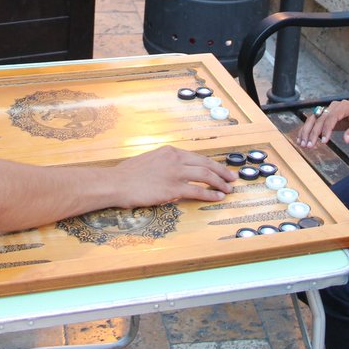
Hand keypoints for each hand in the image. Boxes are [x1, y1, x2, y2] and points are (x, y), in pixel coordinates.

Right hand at [111, 146, 234, 206]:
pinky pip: (197, 191)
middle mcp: (175, 159)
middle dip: (222, 171)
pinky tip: (218, 197)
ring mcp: (175, 173)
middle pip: (206, 164)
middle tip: (232, 178)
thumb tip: (175, 174)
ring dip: (220, 183)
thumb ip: (165, 165)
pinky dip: (210, 194)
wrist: (116, 183)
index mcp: (169, 151)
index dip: (212, 164)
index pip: (197, 157)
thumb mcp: (149, 161)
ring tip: (228, 189)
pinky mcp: (172, 189)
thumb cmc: (127, 175)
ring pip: (205, 176)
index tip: (221, 169)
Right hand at [296, 94, 348, 147]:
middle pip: (319, 119)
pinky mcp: (324, 116)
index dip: (326, 130)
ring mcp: (326, 110)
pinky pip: (313, 122)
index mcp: (342, 107)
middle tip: (309, 145)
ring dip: (306, 131)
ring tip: (302, 143)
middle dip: (312, 133)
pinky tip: (301, 139)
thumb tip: (346, 140)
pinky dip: (306, 130)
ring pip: (312, 119)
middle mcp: (332, 107)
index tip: (324, 141)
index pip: (331, 118)